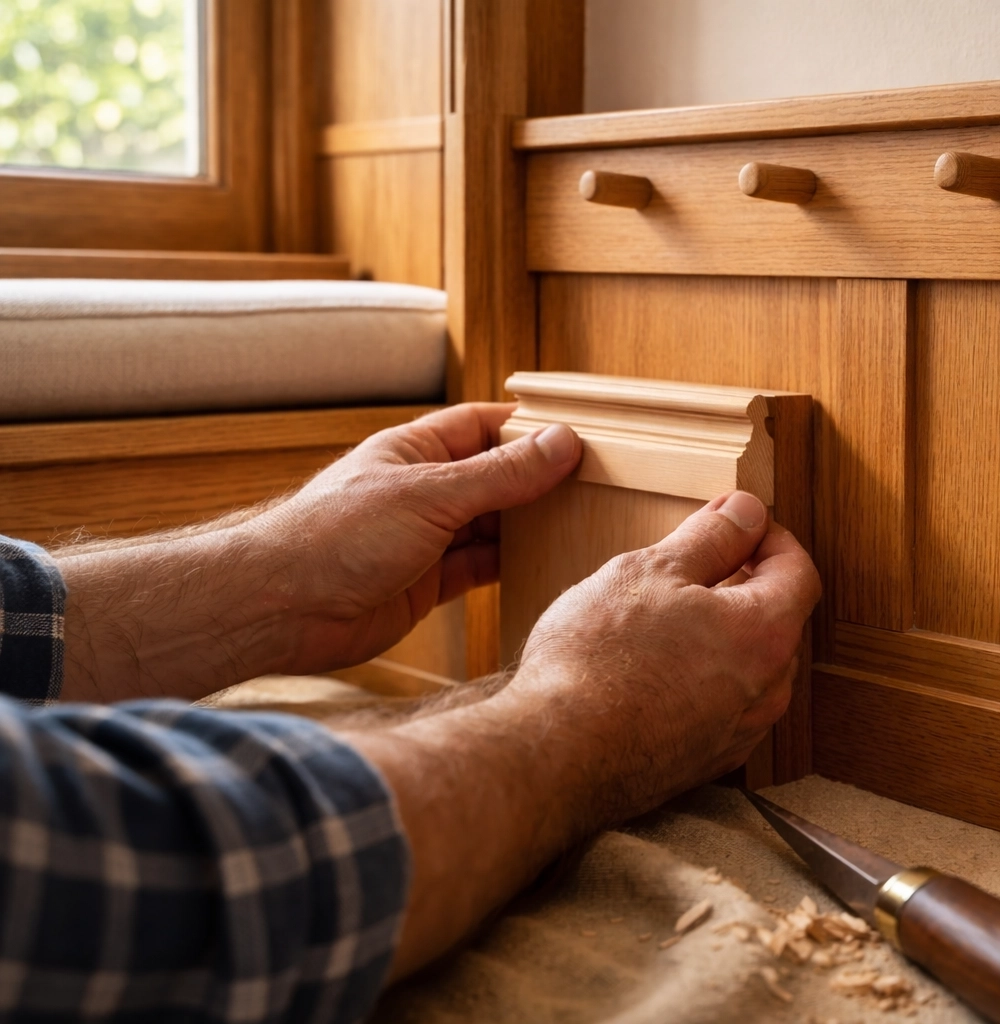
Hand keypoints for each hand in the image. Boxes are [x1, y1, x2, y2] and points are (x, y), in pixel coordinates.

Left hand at [246, 403, 582, 674]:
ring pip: (493, 524)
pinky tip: (545, 563)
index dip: (530, 429)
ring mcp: (426, 538)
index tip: (581, 435)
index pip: (484, 426)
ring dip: (530, 526)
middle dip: (539, 480)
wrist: (280, 608)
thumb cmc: (334, 537)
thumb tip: (560, 443)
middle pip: (495, 476)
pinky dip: (512, 565)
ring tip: (581, 522)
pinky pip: (481, 567)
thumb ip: (500, 474)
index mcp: (415, 450)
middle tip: (598, 483)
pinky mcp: (428, 583)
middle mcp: (422, 490)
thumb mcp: (430, 495)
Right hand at [516, 489, 822, 824]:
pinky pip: (724, 705)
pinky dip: (703, 678)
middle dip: (746, 584)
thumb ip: (712, 538)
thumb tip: (746, 512)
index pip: (800, 570)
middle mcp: (769, 691)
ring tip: (665, 617)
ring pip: (751, 666)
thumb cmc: (599, 660)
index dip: (771, 537)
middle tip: (695, 565)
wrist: (556, 757)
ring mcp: (740, 733)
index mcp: (766, 634)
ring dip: (722, 634)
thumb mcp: (652, 571)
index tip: (736, 525)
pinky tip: (654, 668)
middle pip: (779, 619)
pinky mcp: (708, 762)